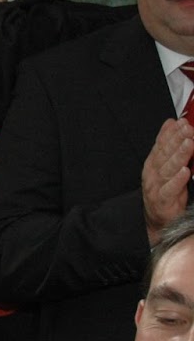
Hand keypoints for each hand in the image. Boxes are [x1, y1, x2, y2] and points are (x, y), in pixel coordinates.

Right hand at [141, 118, 193, 244]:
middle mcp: (152, 173)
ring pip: (168, 169)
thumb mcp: (165, 164)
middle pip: (164, 154)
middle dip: (177, 140)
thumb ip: (167, 144)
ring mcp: (155, 187)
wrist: (157, 218)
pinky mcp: (162, 201)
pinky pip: (170, 190)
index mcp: (153, 163)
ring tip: (189, 144)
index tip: (182, 122)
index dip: (171, 133)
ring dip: (179, 156)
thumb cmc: (164, 189)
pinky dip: (177, 180)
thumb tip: (171, 123)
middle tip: (188, 129)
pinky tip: (185, 171)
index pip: (161, 144)